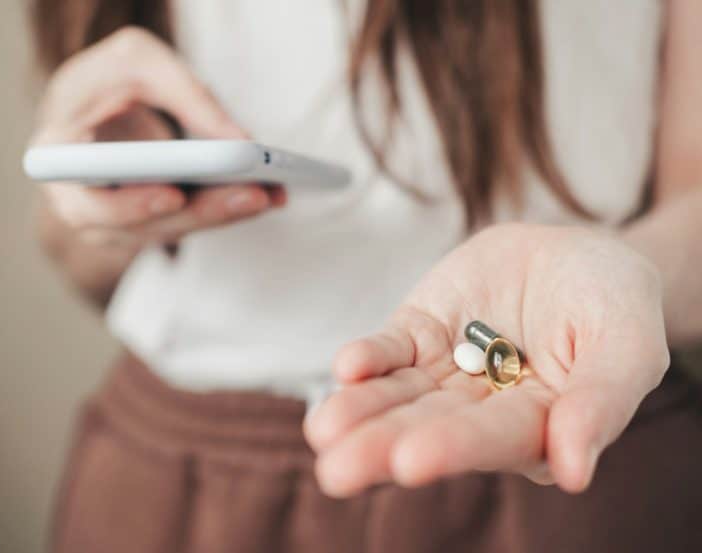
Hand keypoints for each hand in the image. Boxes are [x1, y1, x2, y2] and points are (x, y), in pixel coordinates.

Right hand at [32, 27, 283, 251]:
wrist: (100, 103)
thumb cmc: (108, 78)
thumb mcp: (137, 60)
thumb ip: (184, 92)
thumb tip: (241, 141)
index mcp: (58, 156)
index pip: (85, 198)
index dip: (128, 204)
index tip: (174, 194)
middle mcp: (80, 201)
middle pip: (141, 225)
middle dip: (201, 210)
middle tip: (253, 195)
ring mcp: (114, 221)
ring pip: (170, 230)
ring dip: (223, 214)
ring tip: (272, 192)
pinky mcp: (147, 223)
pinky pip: (185, 222)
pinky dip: (224, 209)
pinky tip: (267, 194)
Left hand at [305, 223, 668, 495]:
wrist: (576, 254)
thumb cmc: (612, 304)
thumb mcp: (626, 344)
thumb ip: (601, 403)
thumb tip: (574, 473)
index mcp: (535, 425)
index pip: (491, 439)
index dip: (453, 448)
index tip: (410, 461)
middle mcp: (480, 410)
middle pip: (428, 428)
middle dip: (382, 447)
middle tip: (338, 469)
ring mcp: (444, 373)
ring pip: (397, 397)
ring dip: (360, 411)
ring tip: (323, 430)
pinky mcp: (419, 334)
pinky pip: (390, 350)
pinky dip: (369, 358)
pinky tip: (347, 368)